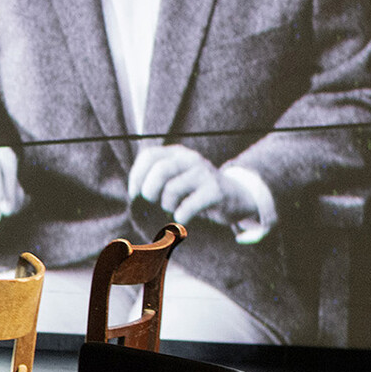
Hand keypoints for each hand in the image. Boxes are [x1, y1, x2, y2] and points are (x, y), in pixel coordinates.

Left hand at [127, 144, 255, 226]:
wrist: (236, 197)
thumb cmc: (197, 191)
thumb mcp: (178, 178)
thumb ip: (157, 179)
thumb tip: (133, 196)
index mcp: (178, 153)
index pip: (149, 156)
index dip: (136, 176)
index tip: (134, 194)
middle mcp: (190, 159)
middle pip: (160, 170)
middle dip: (150, 191)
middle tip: (155, 202)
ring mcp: (204, 173)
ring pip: (171, 189)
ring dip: (167, 205)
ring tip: (173, 209)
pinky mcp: (215, 191)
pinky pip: (187, 206)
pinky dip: (180, 216)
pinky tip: (183, 218)